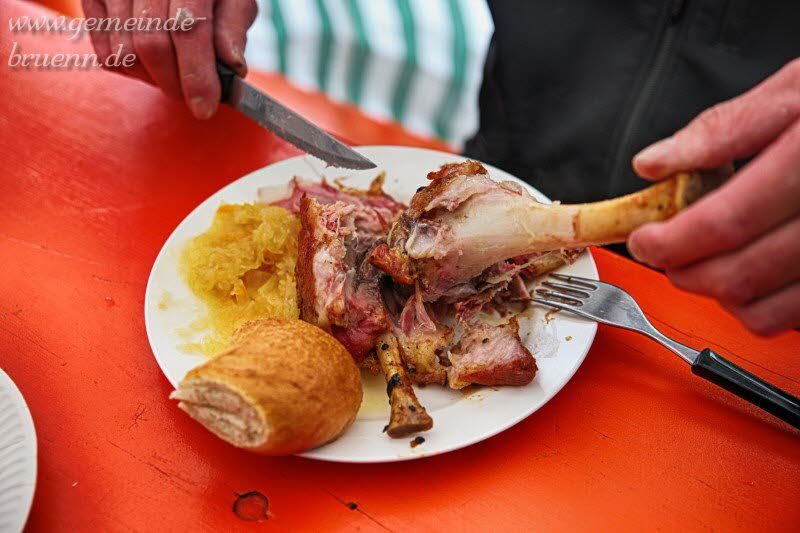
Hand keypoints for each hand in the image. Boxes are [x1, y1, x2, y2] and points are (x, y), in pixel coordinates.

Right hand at [82, 0, 256, 118]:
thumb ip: (233, 30)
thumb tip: (232, 68)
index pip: (188, 29)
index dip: (196, 75)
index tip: (205, 108)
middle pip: (152, 45)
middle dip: (174, 84)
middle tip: (191, 96)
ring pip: (124, 52)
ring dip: (153, 80)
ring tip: (173, 76)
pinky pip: (104, 51)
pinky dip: (130, 70)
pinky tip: (150, 66)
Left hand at [628, 59, 799, 335]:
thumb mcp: (796, 91)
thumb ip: (722, 130)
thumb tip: (656, 162)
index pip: (726, 222)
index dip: (671, 241)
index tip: (645, 240)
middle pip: (739, 275)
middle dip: (684, 272)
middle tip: (665, 253)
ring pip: (764, 310)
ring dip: (717, 294)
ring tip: (706, 260)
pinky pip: (795, 317)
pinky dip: (760, 306)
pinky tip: (752, 271)